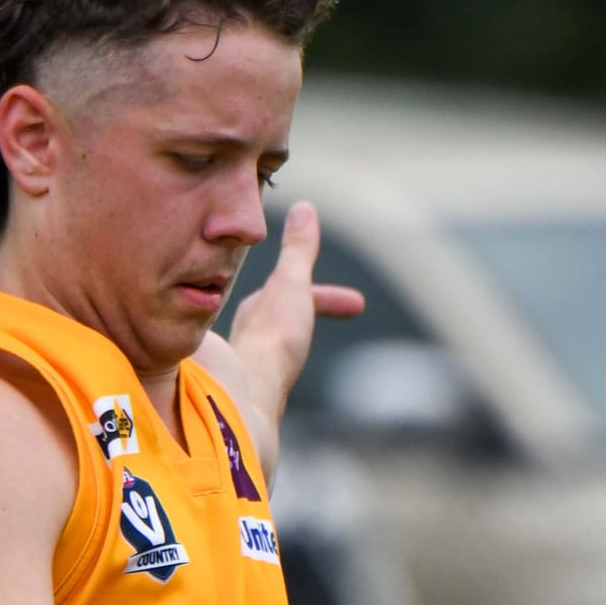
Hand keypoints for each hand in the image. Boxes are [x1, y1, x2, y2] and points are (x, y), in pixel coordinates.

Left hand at [226, 199, 364, 426]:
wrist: (250, 396)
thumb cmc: (273, 338)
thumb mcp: (291, 284)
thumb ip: (299, 251)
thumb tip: (304, 208)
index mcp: (258, 309)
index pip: (292, 293)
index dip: (326, 296)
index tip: (357, 304)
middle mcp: (248, 336)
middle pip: (282, 319)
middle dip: (308, 315)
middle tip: (338, 324)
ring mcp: (248, 368)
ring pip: (274, 349)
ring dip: (295, 345)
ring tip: (302, 357)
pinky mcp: (252, 396)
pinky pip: (271, 376)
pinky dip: (284, 372)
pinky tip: (281, 390)